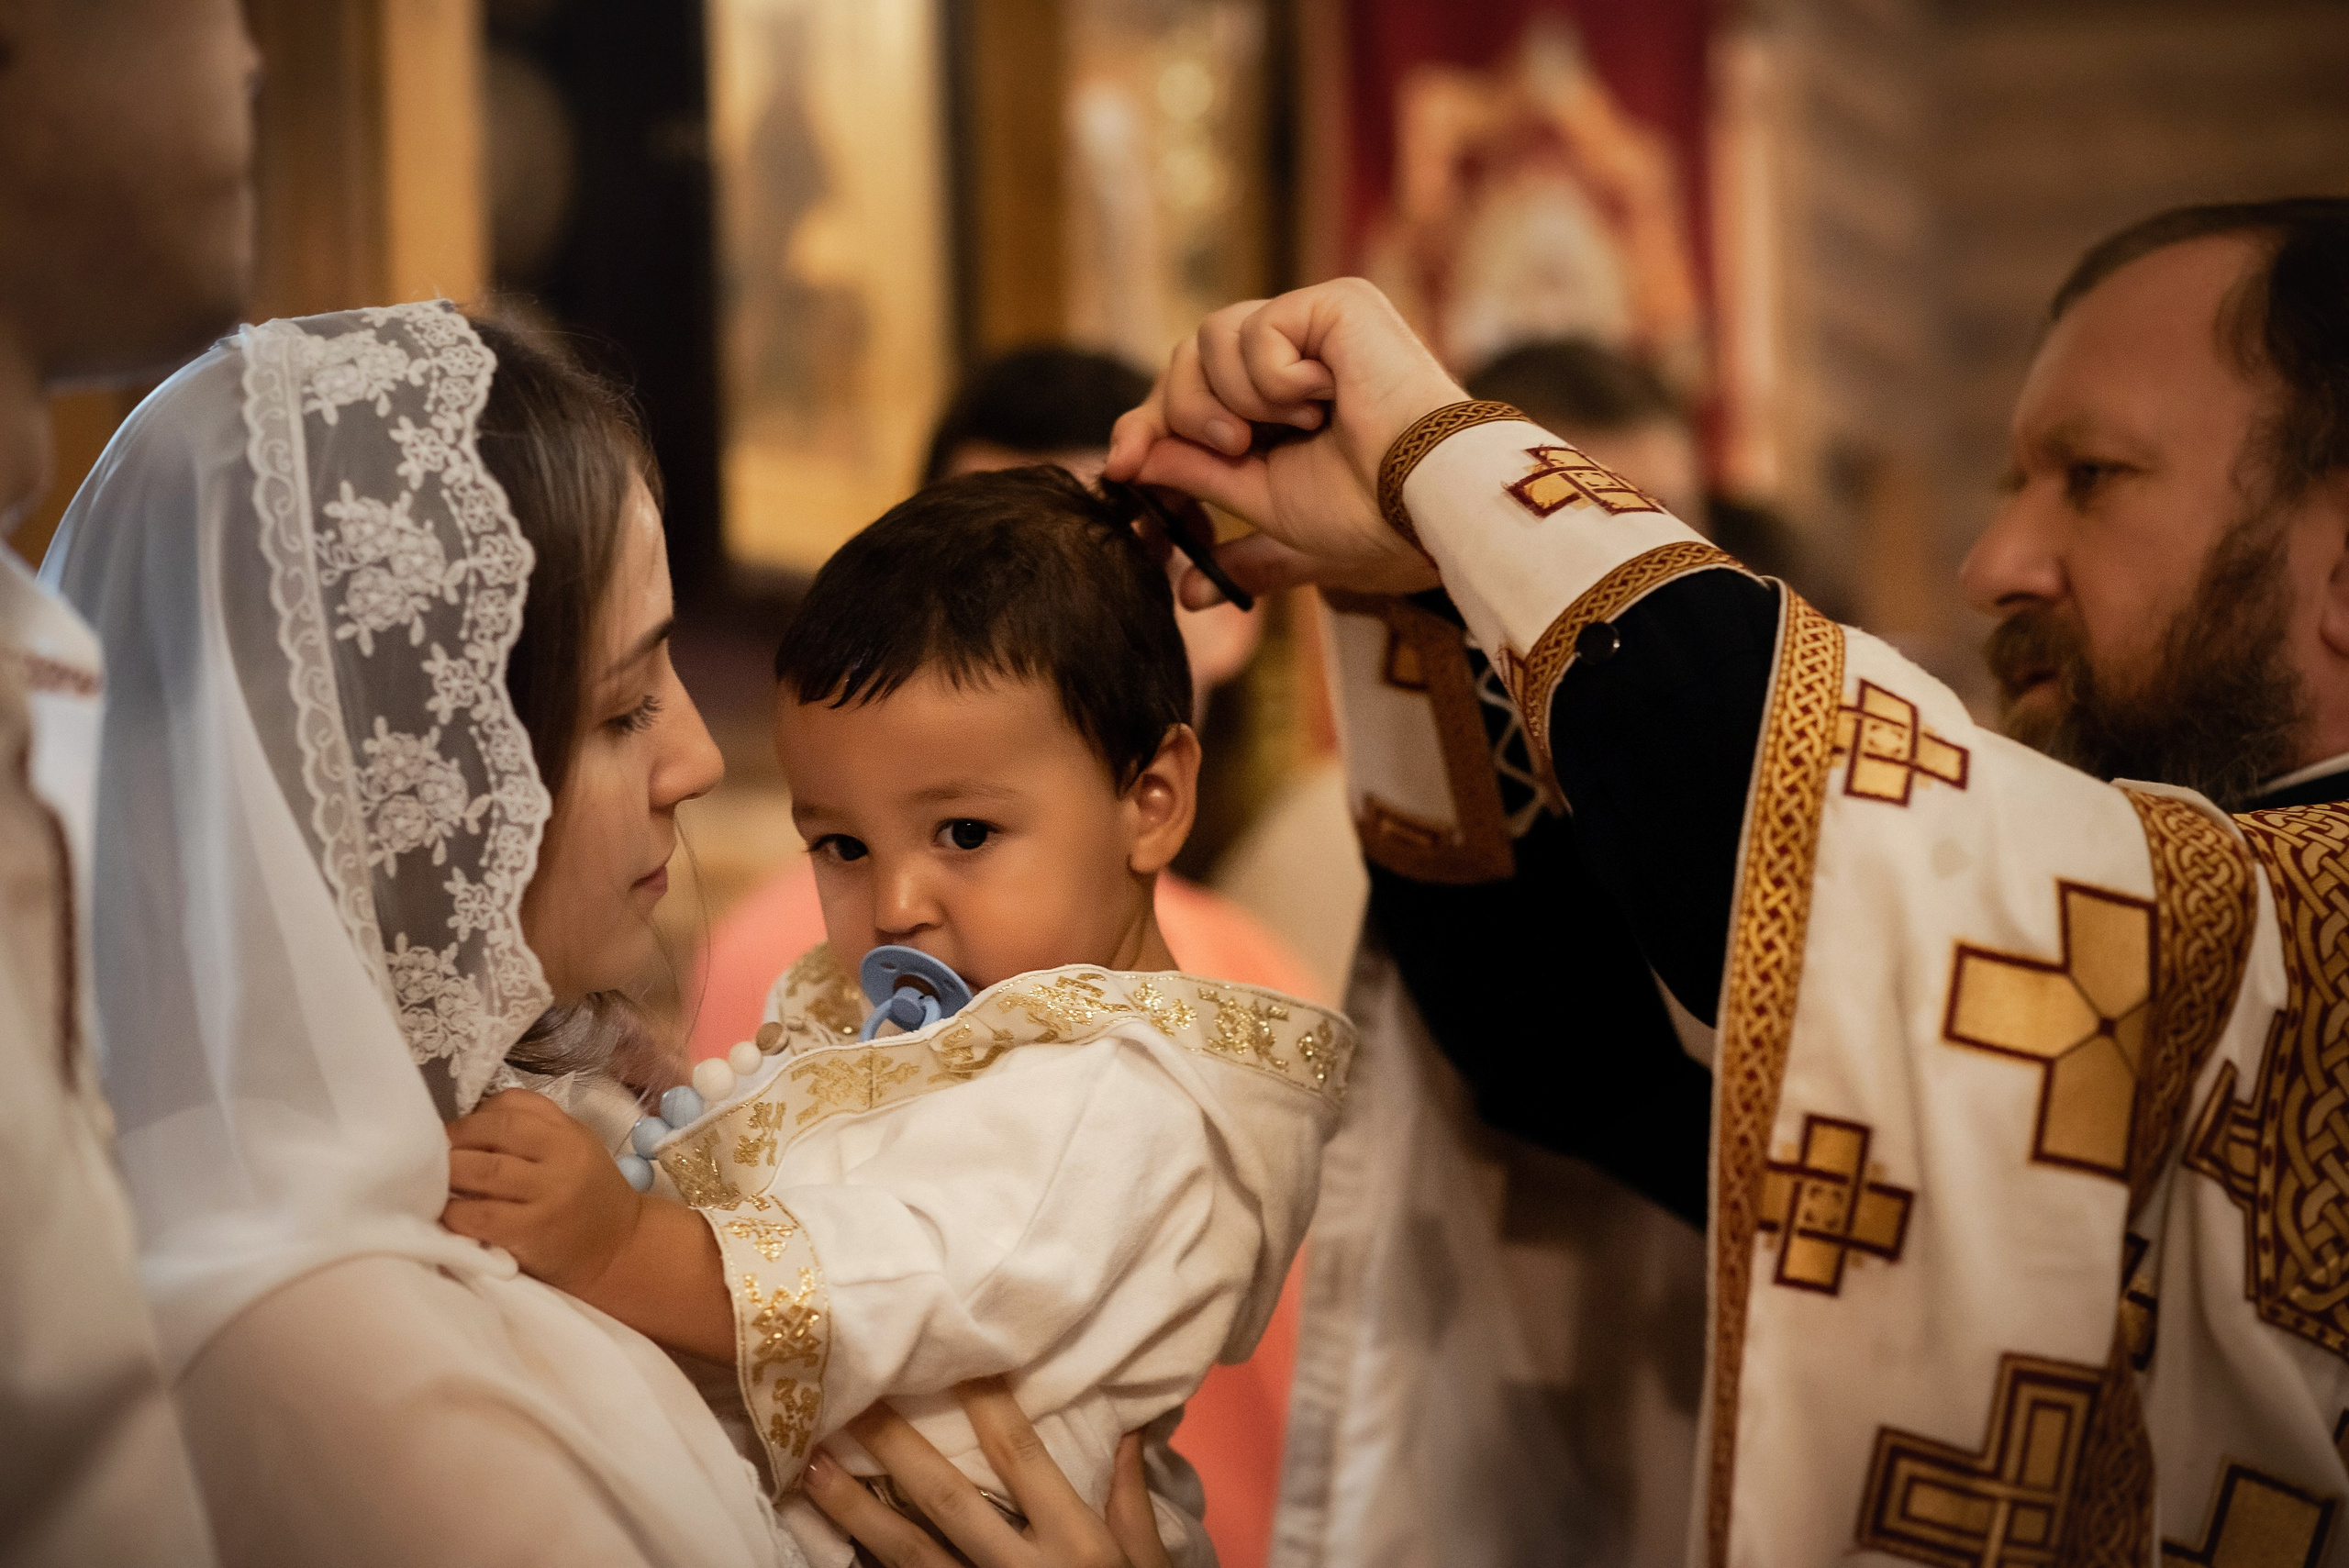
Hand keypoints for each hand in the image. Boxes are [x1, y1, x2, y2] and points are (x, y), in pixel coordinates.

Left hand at [442, 1088, 641, 1294]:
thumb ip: (534, 1133)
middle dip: (455, 1138)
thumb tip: (468, 1129)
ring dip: (450, 1172)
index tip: (458, 1132)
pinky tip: (449, 1214)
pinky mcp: (532, 1231)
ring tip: (435, 1182)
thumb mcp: (574, 1150)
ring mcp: (548, 1193)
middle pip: (495, 1130)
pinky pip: (480, 1215)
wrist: (620, 1249)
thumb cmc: (588, 1197)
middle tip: (434, 1154)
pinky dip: (455, 1212)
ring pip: (484, 1169)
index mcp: (569, 1132)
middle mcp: (561, 1156)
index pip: (513, 1103)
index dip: (476, 1114)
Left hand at [802, 1376, 1172, 1567]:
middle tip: (849, 1398)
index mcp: (1076, 1545)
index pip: (1021, 1457)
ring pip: (906, 1552)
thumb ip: (1131, 1498)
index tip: (955, 1354)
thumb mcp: (1146, 1566)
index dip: (987, 1403)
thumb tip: (1129, 1424)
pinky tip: (828, 1537)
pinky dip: (864, 1566)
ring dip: (854, 1508)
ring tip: (810, 1465)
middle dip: (895, 1447)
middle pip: (947, 1499)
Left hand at [1104, 277, 1464, 600]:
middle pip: (1184, 361)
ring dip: (1237, 400)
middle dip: (1183, 414)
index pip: (1189, 395)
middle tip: (1235, 447)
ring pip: (1207, 340)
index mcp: (1281, 407)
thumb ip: (1202, 484)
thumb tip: (1134, 471)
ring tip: (1298, 426)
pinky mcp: (1333, 304)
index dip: (1147, 425)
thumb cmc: (1367, 516)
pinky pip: (1252, 330)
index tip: (1120, 465)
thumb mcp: (1264, 505)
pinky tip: (1325, 398)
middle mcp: (1296, 357)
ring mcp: (1314, 326)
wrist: (1424, 505)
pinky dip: (1274, 379)